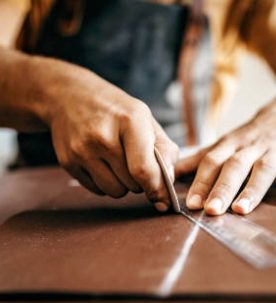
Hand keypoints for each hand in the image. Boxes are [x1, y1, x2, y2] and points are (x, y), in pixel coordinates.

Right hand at [48, 66, 177, 211]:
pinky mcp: (68, 163)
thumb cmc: (114, 110)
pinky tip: (101, 163)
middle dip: (140, 181)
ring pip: (115, 192)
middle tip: (134, 163)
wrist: (69, 96)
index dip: (157, 188)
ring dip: (122, 185)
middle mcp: (102, 136)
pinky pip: (97, 190)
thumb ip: (164, 149)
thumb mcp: (144, 118)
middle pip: (132, 184)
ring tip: (117, 162)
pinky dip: (105, 183)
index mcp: (129, 120)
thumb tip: (169, 180)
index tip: (162, 195)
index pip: (144, 170)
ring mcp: (82, 151)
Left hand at [176, 100, 275, 214]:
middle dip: (222, 188)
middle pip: (234, 166)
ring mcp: (275, 149)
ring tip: (240, 209)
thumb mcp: (225, 142)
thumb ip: (200, 159)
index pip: (212, 161)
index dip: (200, 181)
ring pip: (263, 168)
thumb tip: (171, 172)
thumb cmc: (251, 134)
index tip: (191, 203)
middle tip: (211, 210)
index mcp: (231, 144)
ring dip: (251, 189)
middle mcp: (251, 146)